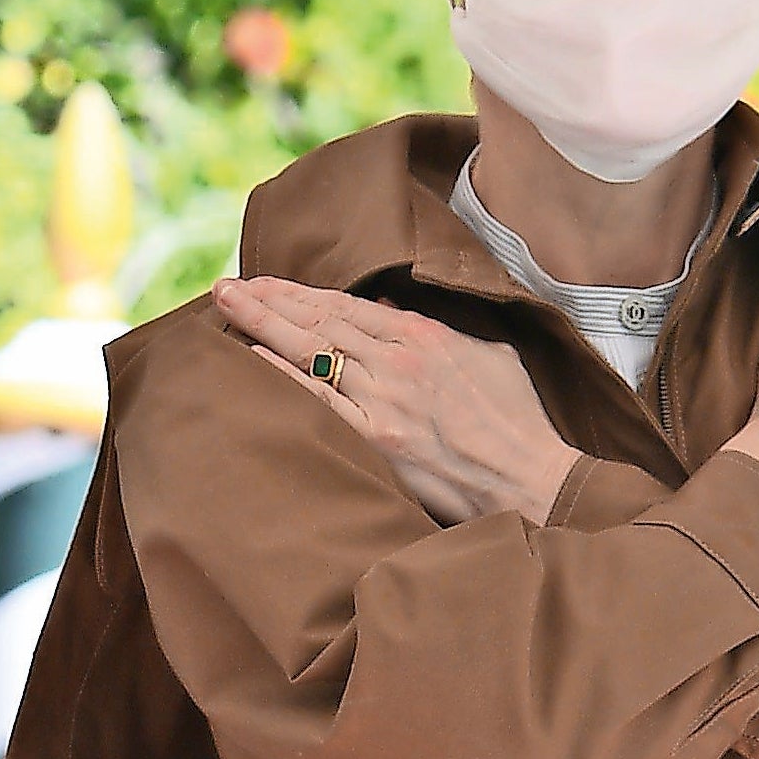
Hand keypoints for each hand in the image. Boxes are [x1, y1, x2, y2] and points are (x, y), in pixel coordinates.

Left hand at [213, 276, 581, 526]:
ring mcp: (385, 399)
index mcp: (426, 336)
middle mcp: (399, 361)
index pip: (348, 305)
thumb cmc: (518, 420)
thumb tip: (398, 316)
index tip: (267, 282)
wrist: (531, 477)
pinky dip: (282, 375)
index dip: (301, 291)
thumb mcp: (491, 354)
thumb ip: (441, 332)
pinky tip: (251, 356)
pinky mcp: (378, 439)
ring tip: (227, 306)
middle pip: (320, 320)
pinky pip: (320, 400)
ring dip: (263, 325)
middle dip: (268, 299)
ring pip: (312, 352)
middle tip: (227, 285)